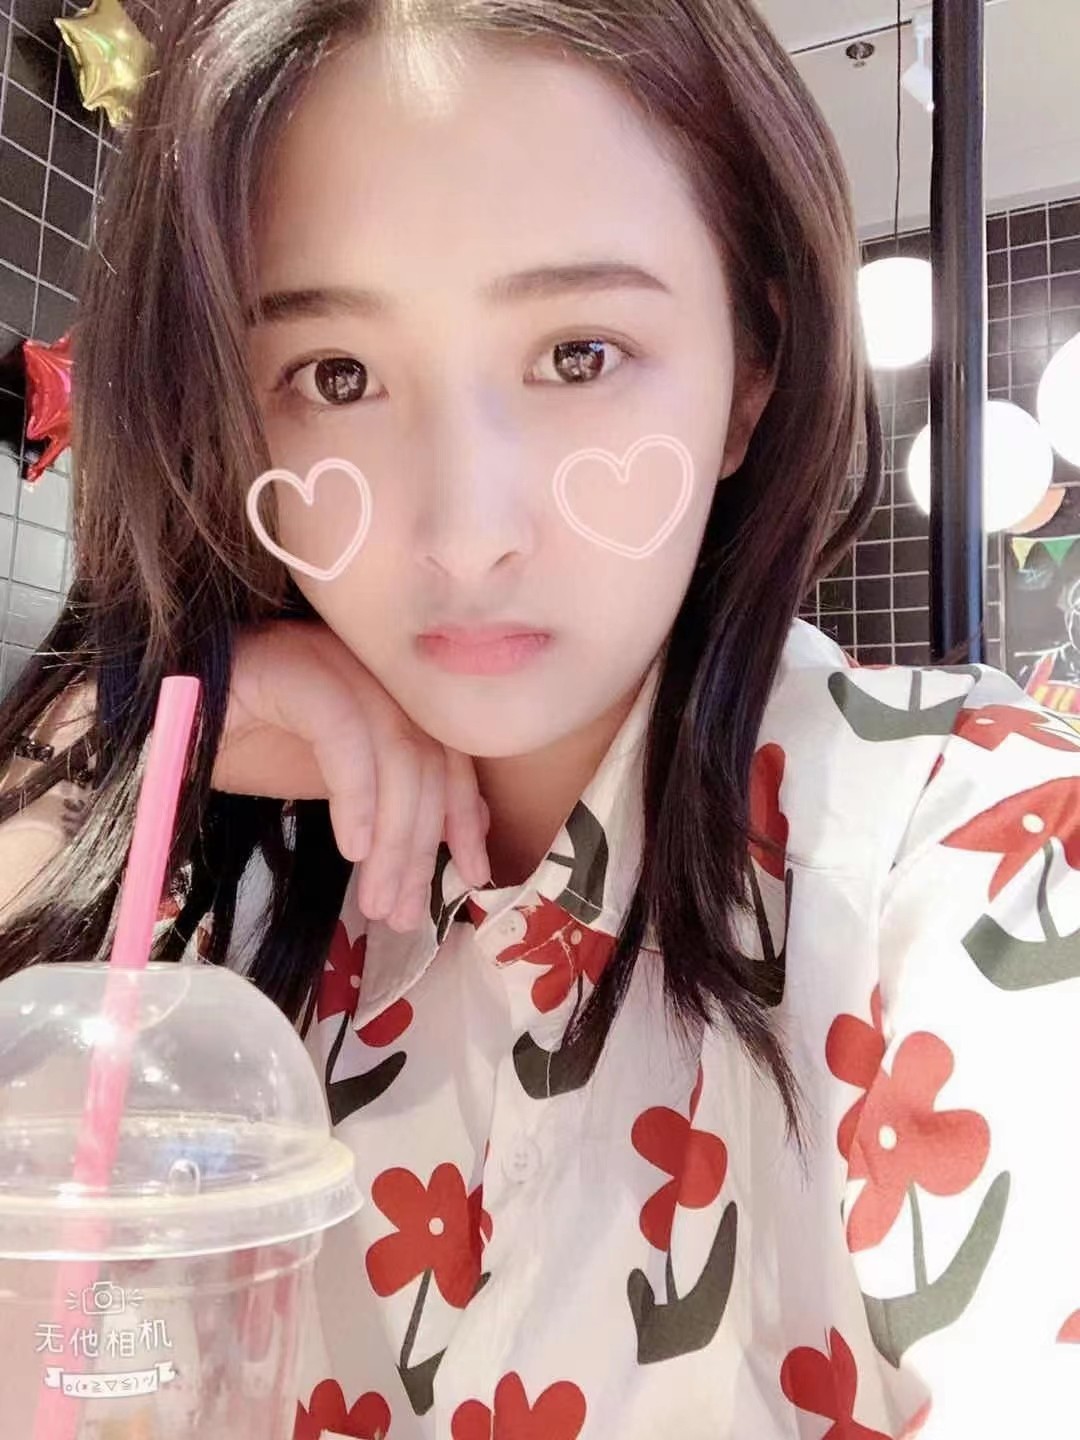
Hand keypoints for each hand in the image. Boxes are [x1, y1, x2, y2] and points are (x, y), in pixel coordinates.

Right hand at [212, 619, 490, 931]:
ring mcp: (328, 658)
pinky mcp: (289, 667)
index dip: (465, 814)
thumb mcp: (320, 782)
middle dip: (422, 844)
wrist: (141, 723)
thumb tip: (440, 843)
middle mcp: (364, 665)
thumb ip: (380, 798)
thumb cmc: (227, 746)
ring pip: (395, 750)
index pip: (446, 749)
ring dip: (394, 838)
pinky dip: (356, 795)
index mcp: (381, 688)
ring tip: (377, 901)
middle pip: (426, 756)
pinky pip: (342, 733)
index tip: (471, 876)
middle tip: (403, 913)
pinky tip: (352, 849)